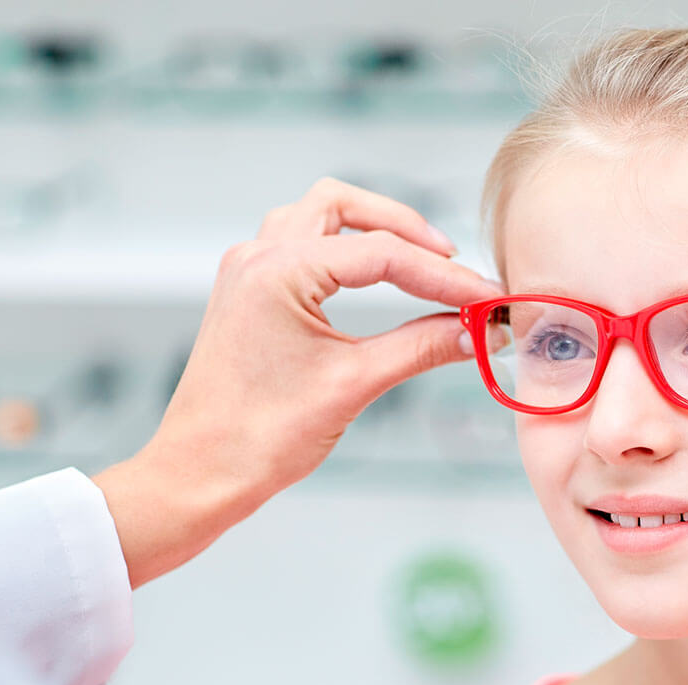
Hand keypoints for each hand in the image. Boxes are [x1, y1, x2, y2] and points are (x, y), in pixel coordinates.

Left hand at [93, 178, 502, 586]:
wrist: (199, 476)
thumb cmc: (258, 438)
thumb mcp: (353, 385)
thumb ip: (422, 348)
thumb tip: (478, 333)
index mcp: (277, 271)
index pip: (383, 254)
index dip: (445, 277)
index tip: (489, 300)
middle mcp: (257, 257)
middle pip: (345, 206)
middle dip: (405, 229)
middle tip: (452, 263)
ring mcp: (248, 272)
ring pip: (319, 217)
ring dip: (371, 232)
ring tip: (419, 264)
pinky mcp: (248, 294)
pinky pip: (302, 247)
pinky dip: (344, 253)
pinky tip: (375, 283)